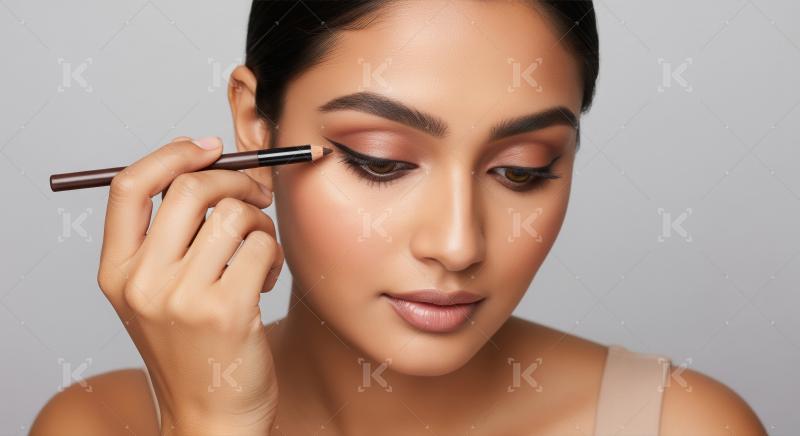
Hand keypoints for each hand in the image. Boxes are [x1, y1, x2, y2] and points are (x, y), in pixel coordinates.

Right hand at [96, 136, 281, 434]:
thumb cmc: (194, 348)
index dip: (171, 155)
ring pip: (235, 215)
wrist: (211, 416)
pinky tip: (264, 279)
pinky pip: (262, 244)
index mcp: (117, 271)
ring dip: (260, 223)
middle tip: (256, 194)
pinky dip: (272, 253)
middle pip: (189, 189)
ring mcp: (180, 297)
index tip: (208, 148)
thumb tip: (215, 165)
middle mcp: (141, 282)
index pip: (129, 186)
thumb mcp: (161, 293)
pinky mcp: (226, 309)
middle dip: (234, 180)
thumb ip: (174, 236)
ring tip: (259, 253)